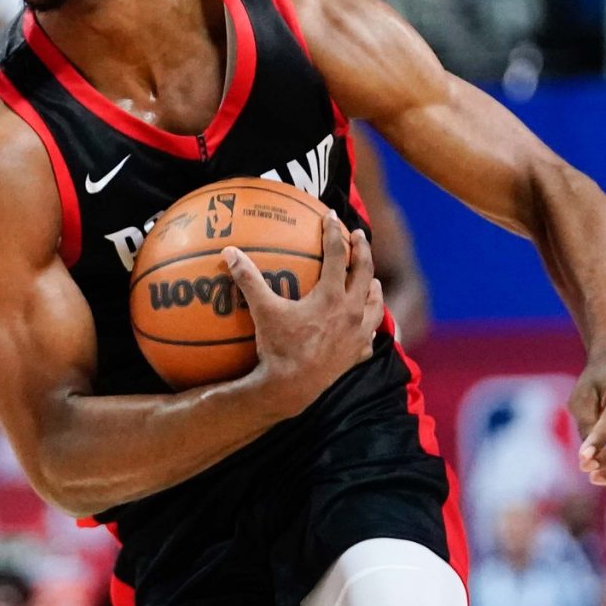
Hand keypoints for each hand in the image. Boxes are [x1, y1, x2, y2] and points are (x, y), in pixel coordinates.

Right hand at [223, 212, 382, 405]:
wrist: (292, 389)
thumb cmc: (278, 348)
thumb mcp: (263, 311)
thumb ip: (249, 279)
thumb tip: (230, 252)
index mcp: (332, 296)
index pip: (338, 254)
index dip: (334, 232)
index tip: (331, 217)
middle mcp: (352, 312)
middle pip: (365, 272)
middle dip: (363, 250)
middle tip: (359, 235)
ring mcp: (359, 334)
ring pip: (375, 303)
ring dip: (372, 286)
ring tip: (370, 279)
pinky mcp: (357, 354)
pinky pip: (370, 336)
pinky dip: (370, 325)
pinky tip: (365, 325)